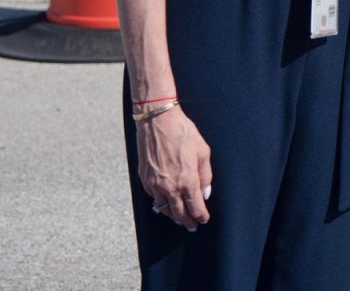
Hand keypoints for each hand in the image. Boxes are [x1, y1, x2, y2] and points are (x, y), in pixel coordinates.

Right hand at [135, 107, 212, 229]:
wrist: (157, 122)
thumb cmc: (183, 133)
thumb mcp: (203, 152)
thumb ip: (205, 175)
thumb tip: (205, 193)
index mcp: (187, 181)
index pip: (195, 207)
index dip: (200, 216)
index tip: (203, 220)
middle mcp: (169, 187)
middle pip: (178, 213)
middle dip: (187, 221)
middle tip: (192, 227)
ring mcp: (154, 185)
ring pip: (164, 208)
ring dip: (173, 215)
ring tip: (180, 219)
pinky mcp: (144, 180)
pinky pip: (154, 198)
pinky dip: (161, 204)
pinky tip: (166, 204)